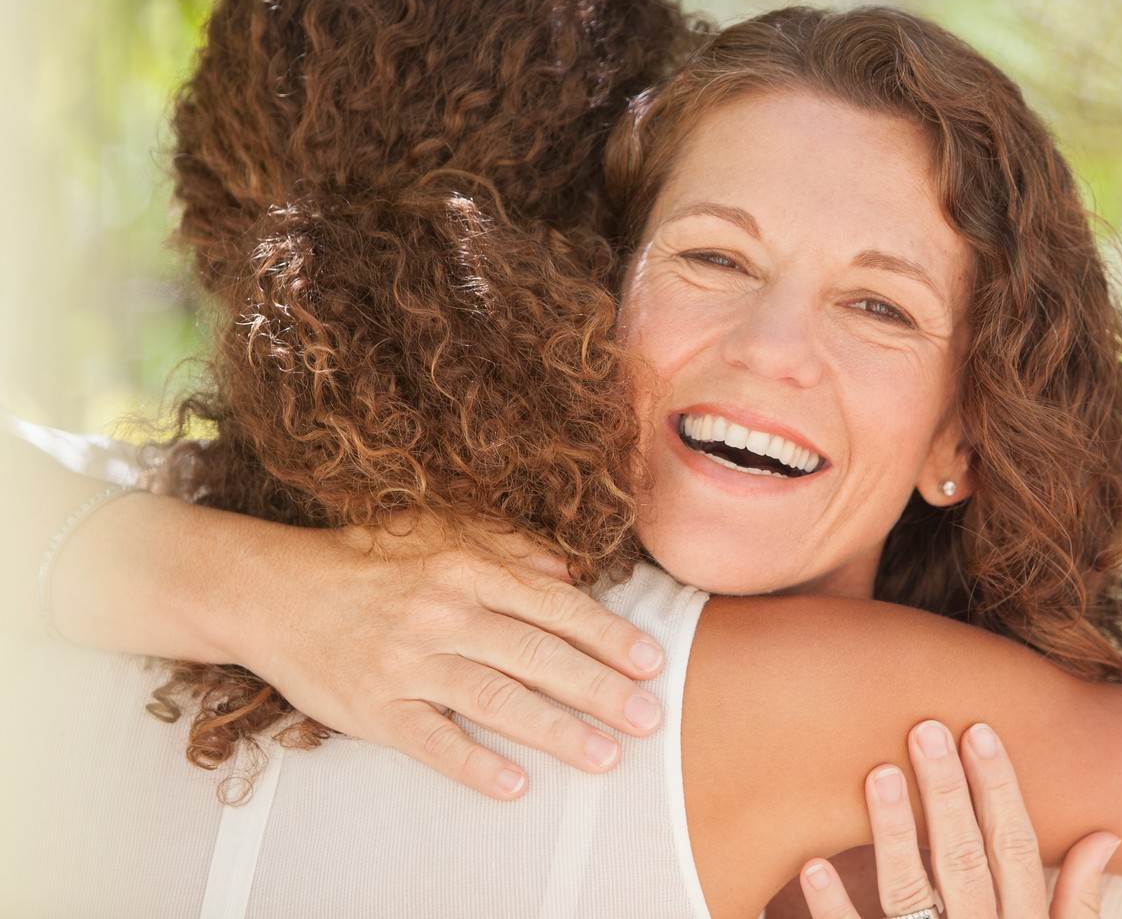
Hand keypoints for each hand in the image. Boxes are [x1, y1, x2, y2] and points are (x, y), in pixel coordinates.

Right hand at [228, 510, 666, 800]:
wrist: (274, 593)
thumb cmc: (368, 560)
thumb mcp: (439, 532)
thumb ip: (509, 549)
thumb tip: (570, 575)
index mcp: (466, 569)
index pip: (552, 606)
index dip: (606, 635)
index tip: (651, 661)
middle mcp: (442, 614)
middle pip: (535, 655)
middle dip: (599, 688)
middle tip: (649, 717)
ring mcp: (407, 663)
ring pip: (495, 700)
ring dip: (555, 730)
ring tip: (605, 756)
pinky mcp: (374, 708)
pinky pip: (432, 741)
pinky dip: (474, 765)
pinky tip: (516, 785)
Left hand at [798, 718, 1120, 918]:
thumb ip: (1079, 904)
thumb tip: (1105, 836)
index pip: (1016, 849)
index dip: (999, 789)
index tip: (978, 731)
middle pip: (964, 860)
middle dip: (944, 793)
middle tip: (924, 730)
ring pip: (911, 895)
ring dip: (893, 834)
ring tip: (877, 774)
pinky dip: (834, 910)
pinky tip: (813, 866)